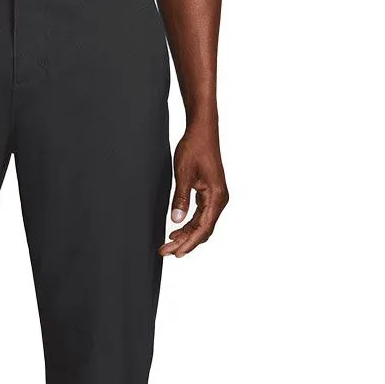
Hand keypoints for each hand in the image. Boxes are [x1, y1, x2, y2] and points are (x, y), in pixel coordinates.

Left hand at [159, 122, 229, 257]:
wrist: (202, 130)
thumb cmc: (195, 147)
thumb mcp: (184, 173)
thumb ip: (181, 198)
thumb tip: (176, 220)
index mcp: (217, 196)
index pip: (203, 228)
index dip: (188, 242)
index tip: (175, 253)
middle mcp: (219, 199)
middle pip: (202, 230)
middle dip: (184, 242)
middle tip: (165, 251)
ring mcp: (215, 197)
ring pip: (201, 224)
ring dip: (185, 235)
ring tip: (168, 244)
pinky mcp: (209, 194)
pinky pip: (200, 216)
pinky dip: (188, 225)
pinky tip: (176, 230)